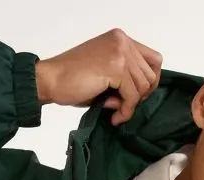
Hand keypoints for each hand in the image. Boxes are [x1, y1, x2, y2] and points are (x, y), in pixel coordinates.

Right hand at [35, 28, 162, 124]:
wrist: (49, 80)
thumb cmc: (72, 79)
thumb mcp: (106, 72)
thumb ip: (126, 78)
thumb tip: (142, 96)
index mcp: (120, 38)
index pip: (154, 60)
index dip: (150, 81)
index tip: (137, 95)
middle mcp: (121, 41)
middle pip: (151, 74)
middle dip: (141, 95)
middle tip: (123, 105)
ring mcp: (119, 52)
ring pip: (144, 86)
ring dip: (132, 104)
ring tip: (115, 110)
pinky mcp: (115, 67)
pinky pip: (132, 96)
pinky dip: (126, 110)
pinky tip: (114, 116)